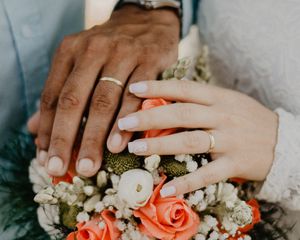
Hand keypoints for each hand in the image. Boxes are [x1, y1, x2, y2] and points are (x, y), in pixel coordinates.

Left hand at [34, 5, 179, 176]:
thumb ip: (59, 92)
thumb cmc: (111, 49)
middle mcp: (93, 50)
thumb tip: (33, 128)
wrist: (147, 21)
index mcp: (70, 51)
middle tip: (59, 169)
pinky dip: (127, 121)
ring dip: (95, 135)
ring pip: (104, 100)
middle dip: (65, 138)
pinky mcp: (149, 60)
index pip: (52, 95)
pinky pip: (137, 95)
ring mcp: (123, 54)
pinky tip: (119, 144)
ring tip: (89, 163)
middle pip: (74, 99)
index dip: (46, 129)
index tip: (45, 158)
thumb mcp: (81, 61)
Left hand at [118, 80, 278, 195]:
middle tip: (123, 122)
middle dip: (150, 117)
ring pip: (190, 141)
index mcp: (219, 98)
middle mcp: (222, 116)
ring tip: (135, 148)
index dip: (158, 87)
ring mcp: (230, 140)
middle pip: (181, 114)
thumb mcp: (228, 102)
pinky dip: (188, 182)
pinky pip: (208, 174)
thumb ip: (201, 100)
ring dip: (160, 145)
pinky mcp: (236, 163)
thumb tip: (167, 97)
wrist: (284, 141)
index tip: (133, 88)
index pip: (184, 89)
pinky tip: (167, 187)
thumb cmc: (248, 119)